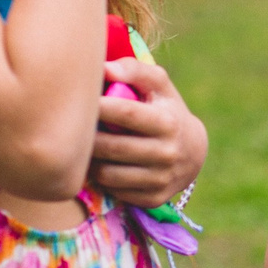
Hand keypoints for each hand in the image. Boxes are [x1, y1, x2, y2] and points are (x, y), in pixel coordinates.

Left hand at [90, 57, 207, 205]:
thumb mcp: (159, 85)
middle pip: (111, 146)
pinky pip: (113, 189)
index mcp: (168, 122)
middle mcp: (167, 153)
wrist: (193, 152)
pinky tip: (100, 163)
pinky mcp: (153, 198)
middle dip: (88, 136)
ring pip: (107, 173)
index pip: (125, 113)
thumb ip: (134, 69)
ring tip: (86, 145)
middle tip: (73, 127)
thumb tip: (104, 69)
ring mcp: (161, 179)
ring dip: (91, 159)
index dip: (98, 106)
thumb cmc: (166, 109)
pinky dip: (101, 176)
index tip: (82, 100)